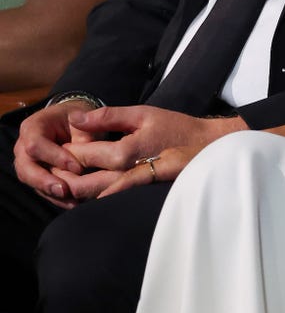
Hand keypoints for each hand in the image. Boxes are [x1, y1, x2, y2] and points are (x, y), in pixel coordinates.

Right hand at [14, 100, 100, 204]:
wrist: (74, 123)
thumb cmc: (79, 120)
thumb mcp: (84, 122)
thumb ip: (84, 137)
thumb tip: (85, 159)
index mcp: (33, 127)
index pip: (36, 145)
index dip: (55, 157)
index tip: (78, 167)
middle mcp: (24, 146)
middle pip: (25, 168)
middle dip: (45, 181)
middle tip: (65, 191)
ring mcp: (27, 163)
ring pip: (31, 182)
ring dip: (51, 193)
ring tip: (72, 202)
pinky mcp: (36, 176)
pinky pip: (41, 190)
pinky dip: (56, 198)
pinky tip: (72, 204)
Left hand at [49, 106, 245, 201]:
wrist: (207, 149)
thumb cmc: (176, 128)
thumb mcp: (142, 114)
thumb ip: (108, 117)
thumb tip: (75, 118)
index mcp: (123, 151)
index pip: (80, 155)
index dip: (61, 153)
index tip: (49, 149)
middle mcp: (126, 173)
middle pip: (81, 182)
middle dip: (61, 178)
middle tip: (48, 171)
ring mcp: (133, 187)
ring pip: (93, 194)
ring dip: (73, 190)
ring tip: (60, 182)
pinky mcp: (140, 192)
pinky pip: (110, 198)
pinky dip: (94, 196)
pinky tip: (86, 194)